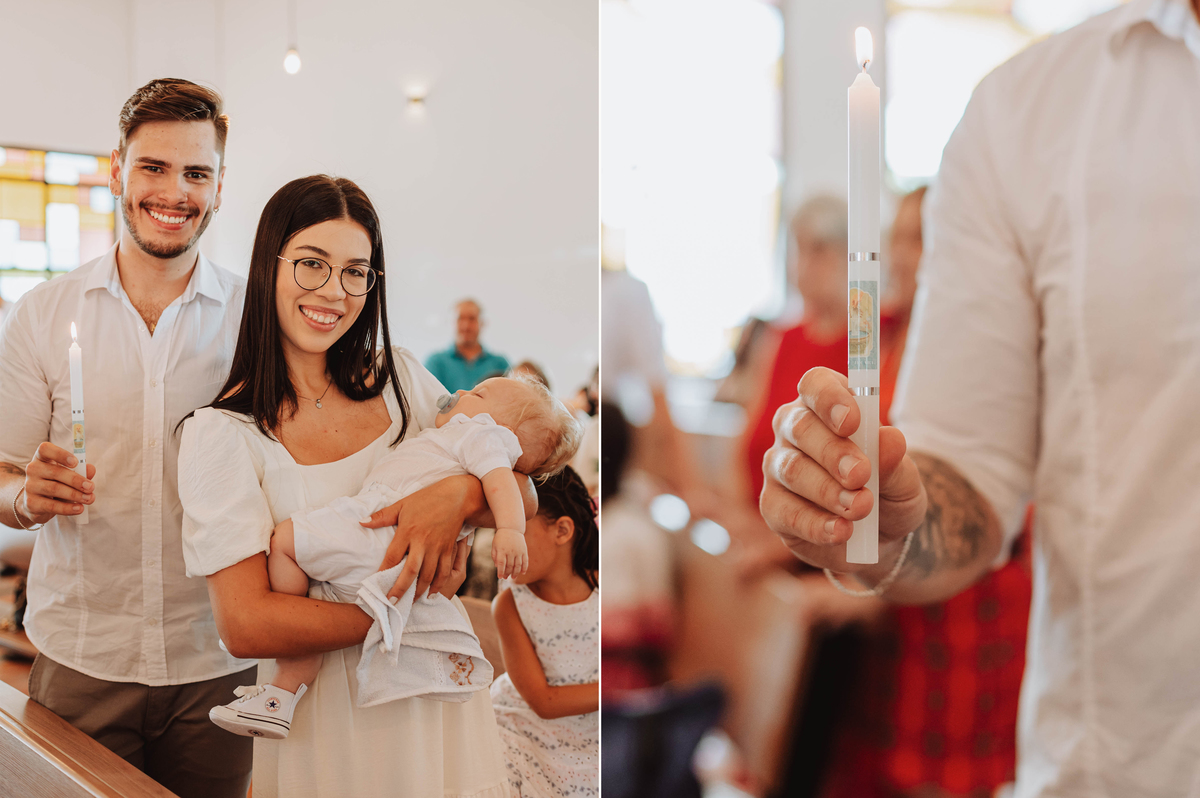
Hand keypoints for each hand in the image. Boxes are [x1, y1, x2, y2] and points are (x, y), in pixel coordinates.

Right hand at [20, 442, 95, 523]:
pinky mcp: (30, 503)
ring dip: (75, 494)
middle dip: (76, 480)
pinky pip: (51, 505)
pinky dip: (67, 508)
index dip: (60, 454)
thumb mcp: (69, 475)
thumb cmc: (57, 483)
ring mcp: (30, 486)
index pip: (45, 449)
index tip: (76, 462)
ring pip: (54, 489)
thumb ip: (81, 471)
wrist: (37, 503)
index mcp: (42, 458)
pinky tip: (79, 508)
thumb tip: (91, 469)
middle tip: (91, 487)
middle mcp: (33, 469)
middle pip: (55, 472)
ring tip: (89, 499)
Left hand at [362, 477, 471, 599]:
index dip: (384, 572)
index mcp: (408, 531)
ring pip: (428, 575)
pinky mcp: (449, 550)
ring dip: (418, 591)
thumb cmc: (427, 498)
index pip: (393, 556)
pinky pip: (444, 571)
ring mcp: (437, 547)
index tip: (376, 584)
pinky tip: (431, 594)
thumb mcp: (402, 504)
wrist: (457, 496)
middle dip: (400, 589)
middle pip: (410, 571)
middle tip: (392, 603)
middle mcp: (423, 542)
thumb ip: (382, 516)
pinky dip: (438, 585)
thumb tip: (362, 522)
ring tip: (409, 602)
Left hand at [491, 528, 528, 579]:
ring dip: (515, 573)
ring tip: (513, 577)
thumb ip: (494, 556)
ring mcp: (518, 551)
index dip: (501, 571)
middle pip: (509, 566)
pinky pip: (525, 561)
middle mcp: (510, 551)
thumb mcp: (494, 545)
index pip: (501, 564)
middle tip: (505, 577)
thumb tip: (497, 566)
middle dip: (507, 573)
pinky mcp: (524, 550)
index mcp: (501, 550)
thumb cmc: (501, 538)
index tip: (500, 577)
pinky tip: (522, 573)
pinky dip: (524, 568)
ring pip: (518, 565)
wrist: (511, 528)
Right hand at [759, 367, 926, 576]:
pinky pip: (785, 511)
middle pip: (800, 427)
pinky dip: (815, 523)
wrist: (881, 535)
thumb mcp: (904, 476)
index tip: (852, 421)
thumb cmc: (888, 489)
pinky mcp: (773, 506)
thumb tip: (889, 440)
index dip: (829, 398)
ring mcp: (778, 468)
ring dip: (828, 491)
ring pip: (791, 470)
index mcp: (827, 407)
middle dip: (832, 452)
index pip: (815, 385)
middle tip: (860, 475)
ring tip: (861, 508)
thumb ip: (895, 459)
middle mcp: (794, 431)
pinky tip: (841, 531)